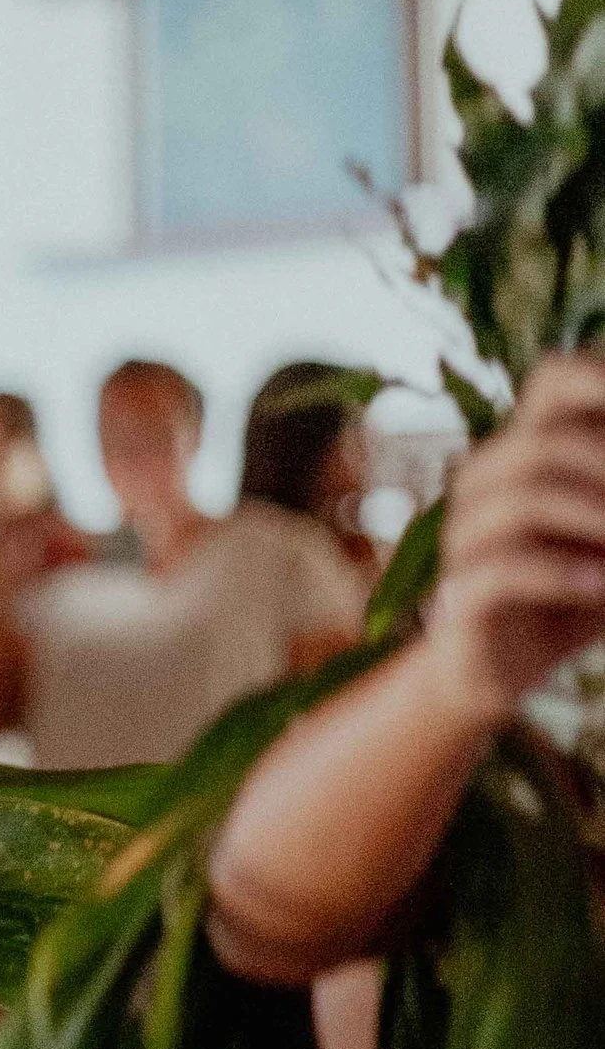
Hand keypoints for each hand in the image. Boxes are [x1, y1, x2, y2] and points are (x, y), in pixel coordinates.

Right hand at [423, 353, 604, 726]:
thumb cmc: (572, 590)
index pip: (555, 379)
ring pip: (520, 501)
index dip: (602, 378)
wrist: (501, 670)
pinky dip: (562, 575)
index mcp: (525, 449)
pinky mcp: (457, 597)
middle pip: (541, 442)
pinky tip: (602, 587)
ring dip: (594, 518)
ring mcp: (464, 538)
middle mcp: (485, 482)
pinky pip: (502, 570)